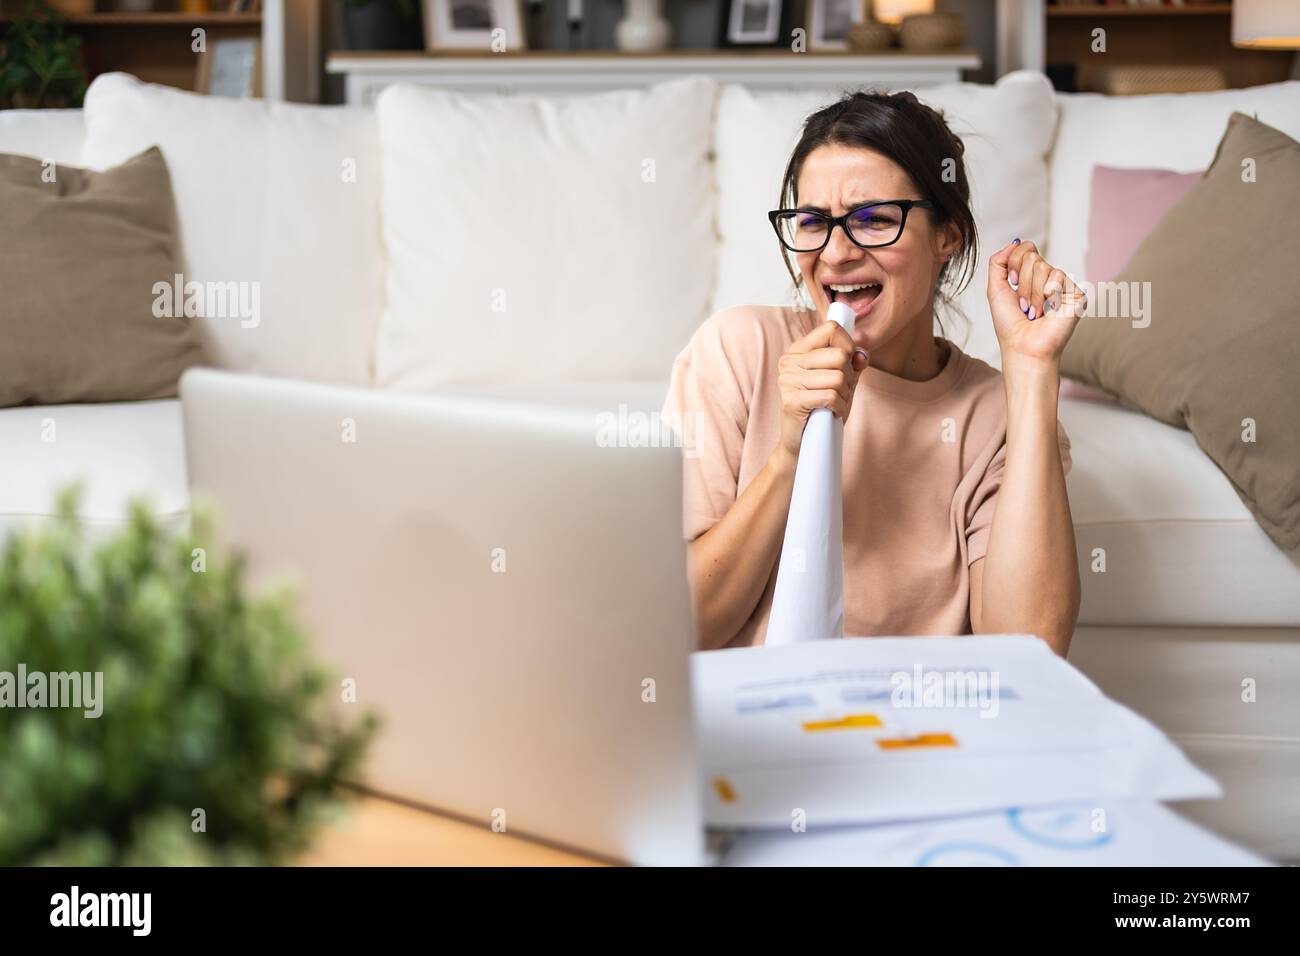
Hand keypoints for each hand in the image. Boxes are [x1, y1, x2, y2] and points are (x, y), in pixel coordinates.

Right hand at [775, 320, 868, 459]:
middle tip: (839, 391)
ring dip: (844, 395)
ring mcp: (788, 381)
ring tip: (833, 404)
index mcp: (799, 350)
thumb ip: (853, 363)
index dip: (848, 345)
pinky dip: (838, 407)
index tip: (847, 364)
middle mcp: (789, 361)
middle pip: (839, 355)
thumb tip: (862, 354)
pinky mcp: (792, 401)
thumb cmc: (823, 408)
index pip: (831, 329)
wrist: (803, 442)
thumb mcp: (842, 381)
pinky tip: (830, 413)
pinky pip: (831, 396)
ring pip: (838, 378)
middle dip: (848, 377)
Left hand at [987, 238, 1087, 367]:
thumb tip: (1015, 241)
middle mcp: (1048, 278)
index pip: (1025, 248)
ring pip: (1044, 267)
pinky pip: (1058, 276)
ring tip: (1035, 311)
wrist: (1024, 346)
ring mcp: (1062, 285)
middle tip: (1024, 305)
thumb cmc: (1009, 324)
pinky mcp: (1076, 293)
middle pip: (1032, 257)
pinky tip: (1050, 310)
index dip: (1014, 263)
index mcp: (1030, 276)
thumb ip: (998, 262)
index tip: (1011, 283)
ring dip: (1032, 293)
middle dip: (1022, 283)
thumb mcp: (995, 289)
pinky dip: (1048, 295)